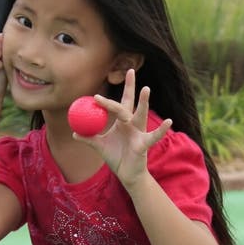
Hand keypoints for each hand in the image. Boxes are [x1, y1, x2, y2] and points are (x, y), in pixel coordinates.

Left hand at [74, 69, 170, 188]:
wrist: (127, 175)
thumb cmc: (117, 158)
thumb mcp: (100, 147)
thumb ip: (89, 139)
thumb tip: (74, 132)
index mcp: (122, 122)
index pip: (117, 104)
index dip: (107, 100)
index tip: (95, 96)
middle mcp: (132, 124)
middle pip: (131, 103)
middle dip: (131, 87)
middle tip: (131, 70)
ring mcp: (139, 132)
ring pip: (141, 115)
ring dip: (144, 103)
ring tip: (146, 89)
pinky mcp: (144, 144)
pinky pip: (153, 136)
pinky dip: (161, 130)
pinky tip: (169, 122)